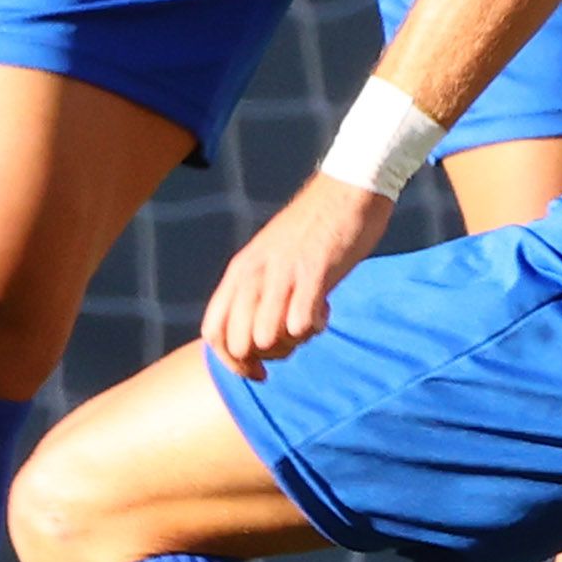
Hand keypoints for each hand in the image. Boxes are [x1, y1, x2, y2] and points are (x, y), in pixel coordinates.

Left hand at [192, 173, 394, 377]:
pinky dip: (314, 328)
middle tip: (293, 342)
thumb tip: (257, 339)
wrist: (348, 188)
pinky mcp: (313, 270)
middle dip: (266, 357)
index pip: (213, 333)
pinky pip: (301, 321)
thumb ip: (258, 291)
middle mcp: (253, 273)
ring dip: (292, 343)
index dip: (232, 363)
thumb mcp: (271, 259)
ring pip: (267, 338)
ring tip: (310, 322)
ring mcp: (281, 272)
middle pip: (239, 343)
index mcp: (239, 271)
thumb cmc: (313, 230)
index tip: (259, 373)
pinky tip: (325, 310)